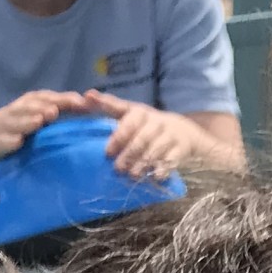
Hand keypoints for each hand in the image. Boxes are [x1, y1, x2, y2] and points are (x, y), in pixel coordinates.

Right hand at [0, 90, 94, 164]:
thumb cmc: (22, 125)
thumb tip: (88, 107)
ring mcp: (8, 123)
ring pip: (19, 120)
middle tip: (57, 111)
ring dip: (28, 121)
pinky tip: (18, 142)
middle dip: (45, 107)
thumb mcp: (40, 115)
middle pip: (34, 106)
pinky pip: (6, 140)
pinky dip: (11, 140)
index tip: (83, 104)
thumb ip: (60, 111)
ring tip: (38, 121)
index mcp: (34, 101)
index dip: (66, 99)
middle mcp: (21, 108)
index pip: (52, 97)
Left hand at [77, 91, 204, 181]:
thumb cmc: (148, 124)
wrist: (184, 132)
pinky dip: (161, 169)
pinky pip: (170, 160)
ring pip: (154, 151)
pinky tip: (153, 177)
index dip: (118, 137)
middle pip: (140, 139)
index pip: (128, 121)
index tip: (108, 152)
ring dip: (142, 164)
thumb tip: (87, 95)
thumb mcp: (130, 112)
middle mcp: (155, 122)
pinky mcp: (180, 149)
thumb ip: (110, 106)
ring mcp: (169, 135)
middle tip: (117, 168)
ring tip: (132, 175)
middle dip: (128, 155)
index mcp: (140, 112)